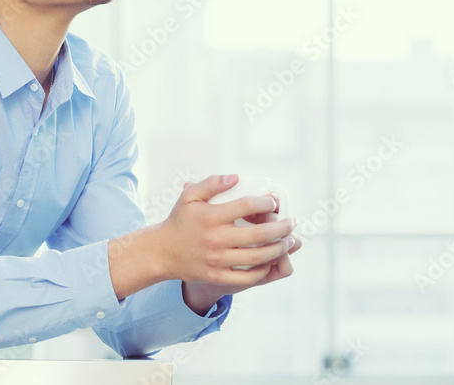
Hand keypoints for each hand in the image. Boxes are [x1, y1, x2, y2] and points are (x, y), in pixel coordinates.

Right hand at [158, 175, 294, 279]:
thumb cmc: (179, 221)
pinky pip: (248, 277)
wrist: (162, 252)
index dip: (266, 203)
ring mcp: (217, 260)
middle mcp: (215, 238)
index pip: (247, 205)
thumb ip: (212, 183)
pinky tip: (271, 261)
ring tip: (288, 242)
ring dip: (279, 249)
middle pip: (259, 234)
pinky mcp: (217, 276)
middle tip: (292, 223)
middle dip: (282, 228)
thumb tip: (236, 177)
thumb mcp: (190, 196)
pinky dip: (264, 270)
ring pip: (258, 256)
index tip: (274, 203)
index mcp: (210, 216)